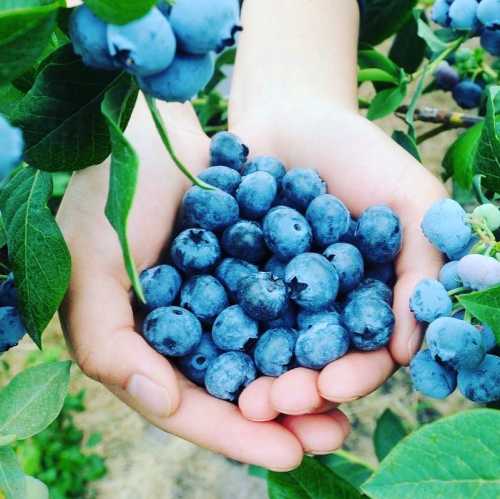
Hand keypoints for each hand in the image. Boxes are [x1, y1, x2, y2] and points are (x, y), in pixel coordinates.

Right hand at [58, 95, 350, 470]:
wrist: (146, 131)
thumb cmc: (104, 201)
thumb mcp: (89, 274)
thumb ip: (110, 346)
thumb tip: (163, 402)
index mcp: (146, 345)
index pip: (191, 405)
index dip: (236, 433)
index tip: (288, 452)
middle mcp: (188, 330)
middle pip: (240, 385)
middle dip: (286, 413)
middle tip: (335, 433)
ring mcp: (223, 296)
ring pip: (269, 348)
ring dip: (309, 372)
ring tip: (353, 394)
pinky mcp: (253, 262)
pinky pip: (287, 298)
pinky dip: (315, 317)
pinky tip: (350, 334)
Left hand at [232, 104, 446, 420]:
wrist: (293, 115)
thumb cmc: (360, 153)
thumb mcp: (410, 200)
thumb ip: (419, 266)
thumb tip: (409, 349)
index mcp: (361, 300)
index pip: (360, 354)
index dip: (348, 375)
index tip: (329, 387)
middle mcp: (315, 308)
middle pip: (307, 362)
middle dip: (293, 387)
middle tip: (269, 403)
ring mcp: (268, 295)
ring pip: (261, 347)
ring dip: (250, 376)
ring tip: (237, 397)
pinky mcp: (226, 276)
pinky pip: (217, 308)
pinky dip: (211, 330)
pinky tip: (197, 349)